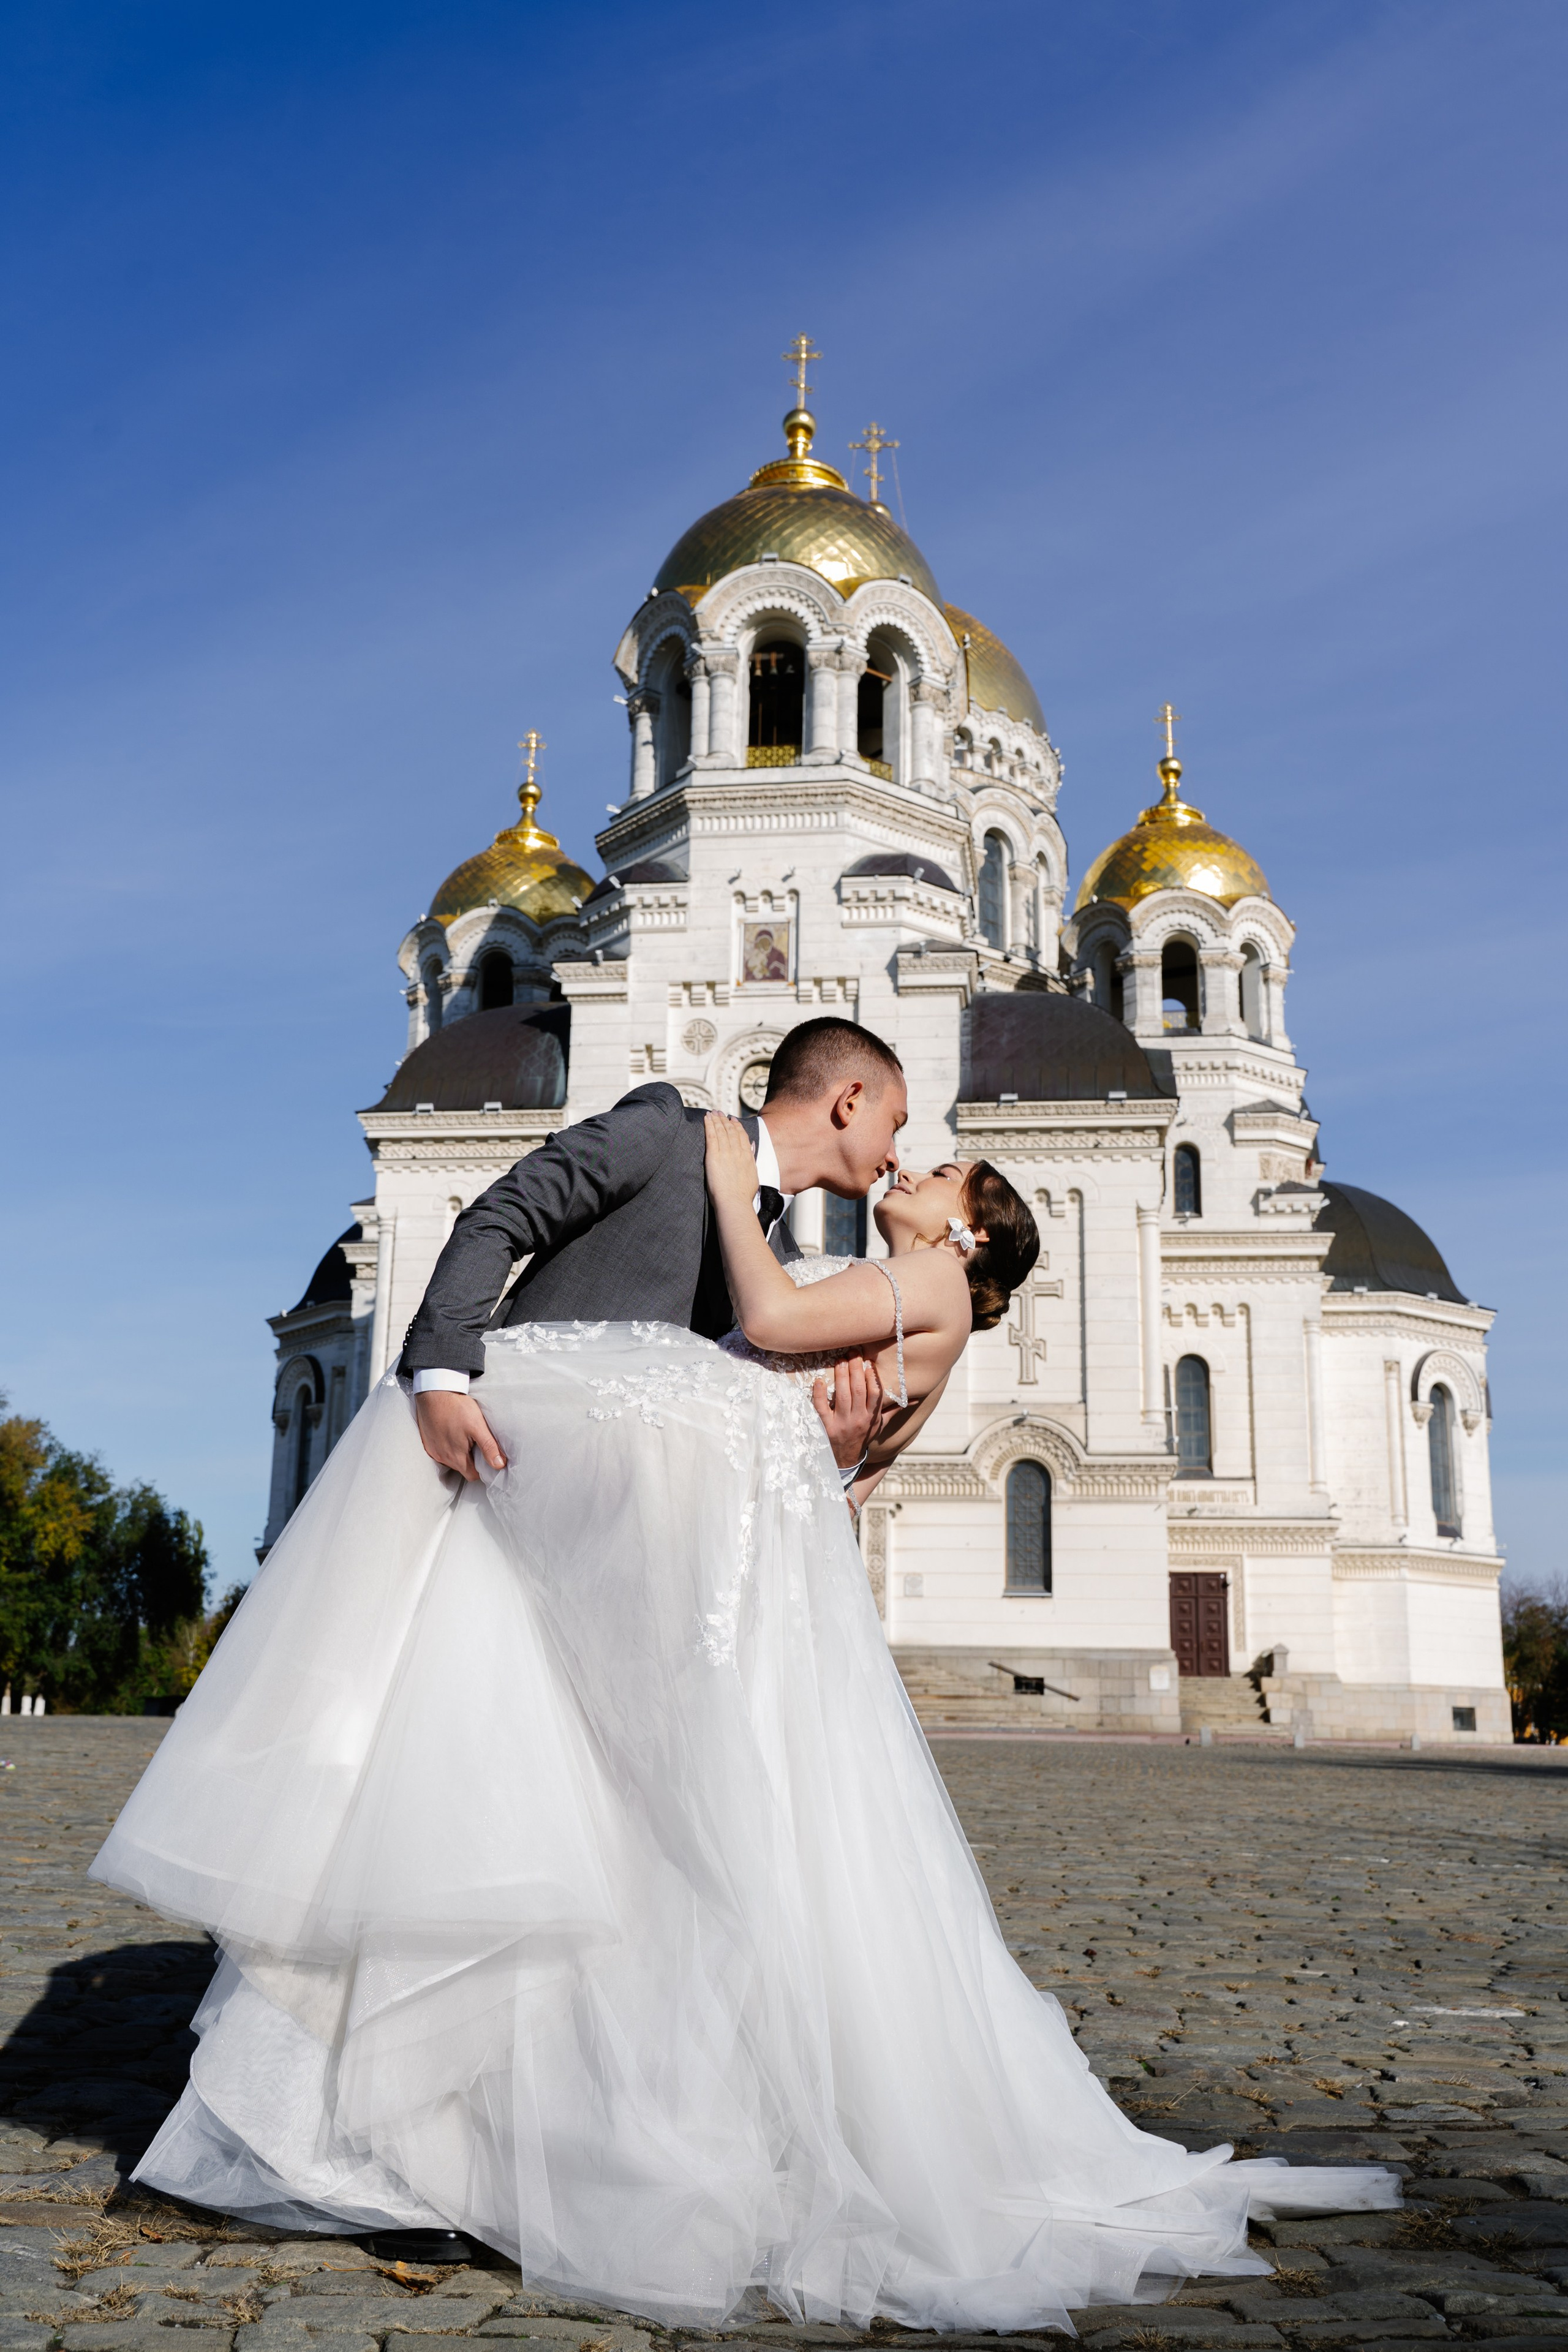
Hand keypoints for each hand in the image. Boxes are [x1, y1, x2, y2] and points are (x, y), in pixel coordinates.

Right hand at [415, 1390, 506, 1481]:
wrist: (433, 1391)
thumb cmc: (456, 1407)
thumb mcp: (478, 1426)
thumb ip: (489, 1447)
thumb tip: (499, 1465)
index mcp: (456, 1457)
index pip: (473, 1475)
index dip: (482, 1469)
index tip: (487, 1457)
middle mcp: (442, 1457)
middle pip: (462, 1468)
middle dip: (472, 1460)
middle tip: (478, 1443)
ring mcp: (433, 1450)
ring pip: (451, 1460)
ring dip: (459, 1453)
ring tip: (465, 1436)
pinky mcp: (427, 1442)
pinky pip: (440, 1451)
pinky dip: (448, 1446)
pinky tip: (452, 1432)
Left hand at [704, 1111, 759, 1209]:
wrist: (735, 1202)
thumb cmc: (743, 1194)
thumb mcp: (753, 1174)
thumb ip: (752, 1159)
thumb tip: (751, 1147)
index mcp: (747, 1156)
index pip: (741, 1136)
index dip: (736, 1126)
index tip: (732, 1120)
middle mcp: (737, 1152)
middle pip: (730, 1131)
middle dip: (725, 1120)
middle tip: (720, 1112)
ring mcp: (726, 1153)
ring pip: (721, 1131)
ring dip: (716, 1120)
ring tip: (712, 1112)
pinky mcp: (714, 1156)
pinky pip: (711, 1136)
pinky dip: (709, 1125)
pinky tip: (706, 1118)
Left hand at [811, 1353, 884, 1469]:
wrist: (844, 1460)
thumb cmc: (863, 1437)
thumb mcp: (880, 1426)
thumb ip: (893, 1410)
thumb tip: (913, 1399)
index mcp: (872, 1417)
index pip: (875, 1395)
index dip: (873, 1378)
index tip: (869, 1363)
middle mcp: (858, 1420)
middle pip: (858, 1391)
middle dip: (855, 1370)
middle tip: (852, 1353)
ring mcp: (841, 1423)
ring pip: (842, 1396)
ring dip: (841, 1376)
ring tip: (840, 1360)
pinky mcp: (825, 1426)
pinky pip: (821, 1407)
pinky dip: (820, 1393)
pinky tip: (819, 1381)